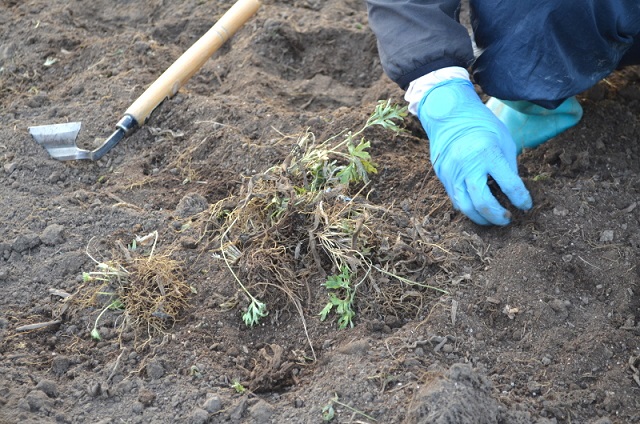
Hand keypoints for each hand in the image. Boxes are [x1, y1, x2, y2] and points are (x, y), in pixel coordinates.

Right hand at [417, 79, 531, 224]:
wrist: (449, 114)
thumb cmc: (481, 125)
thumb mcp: (503, 141)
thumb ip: (508, 168)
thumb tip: (512, 194)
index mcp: (488, 153)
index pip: (510, 186)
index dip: (521, 200)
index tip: (526, 206)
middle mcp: (467, 165)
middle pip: (483, 203)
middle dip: (498, 217)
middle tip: (508, 219)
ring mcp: (452, 172)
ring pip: (466, 207)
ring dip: (481, 218)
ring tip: (492, 219)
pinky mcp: (442, 176)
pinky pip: (456, 199)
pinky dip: (469, 207)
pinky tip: (478, 207)